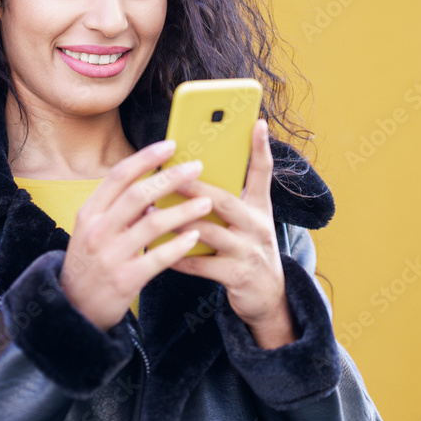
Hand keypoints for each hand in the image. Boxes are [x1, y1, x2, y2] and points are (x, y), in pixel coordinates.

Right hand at [58, 138, 213, 331]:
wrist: (74, 307)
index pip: (118, 176)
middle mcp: (97, 231)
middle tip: (196, 167)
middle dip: (170, 178)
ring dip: (182, 210)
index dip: (146, 158)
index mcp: (89, 213)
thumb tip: (149, 187)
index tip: (170, 146)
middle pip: (137, 195)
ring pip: (152, 224)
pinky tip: (195, 236)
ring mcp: (110, 255)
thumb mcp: (92, 231)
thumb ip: (115, 209)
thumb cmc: (89, 263)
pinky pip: (157, 258)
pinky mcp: (124, 279)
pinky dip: (178, 245)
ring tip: (206, 202)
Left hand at [168, 118, 296, 348]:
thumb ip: (227, 198)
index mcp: (258, 208)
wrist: (268, 298)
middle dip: (196, 187)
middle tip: (172, 173)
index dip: (261, 148)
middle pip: (225, 201)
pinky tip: (157, 249)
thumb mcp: (247, 221)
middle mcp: (257, 226)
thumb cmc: (246, 249)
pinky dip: (178, 256)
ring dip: (178, 222)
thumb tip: (190, 172)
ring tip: (152, 213)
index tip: (257, 122)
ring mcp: (249, 252)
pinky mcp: (237, 276)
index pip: (263, 172)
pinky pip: (201, 264)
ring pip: (209, 232)